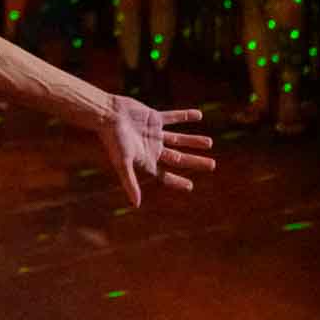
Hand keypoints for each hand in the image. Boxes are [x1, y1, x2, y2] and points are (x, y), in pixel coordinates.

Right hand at [97, 97, 214, 207]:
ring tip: (209, 143)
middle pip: (178, 157)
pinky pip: (173, 117)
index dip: (177, 181)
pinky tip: (199, 115)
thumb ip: (130, 183)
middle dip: (194, 161)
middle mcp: (152, 148)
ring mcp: (154, 133)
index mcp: (146, 160)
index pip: (165, 175)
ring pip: (178, 138)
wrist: (107, 114)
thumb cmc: (113, 140)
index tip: (190, 187)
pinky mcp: (154, 118)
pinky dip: (185, 116)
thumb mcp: (123, 163)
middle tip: (212, 165)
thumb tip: (136, 205)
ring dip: (193, 140)